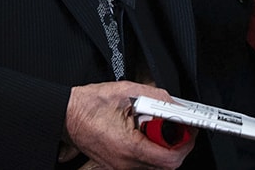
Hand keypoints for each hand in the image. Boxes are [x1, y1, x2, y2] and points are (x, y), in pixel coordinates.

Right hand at [62, 81, 193, 169]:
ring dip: (163, 146)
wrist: (65, 114)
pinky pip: (142, 162)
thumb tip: (176, 104)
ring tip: (157, 126)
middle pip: (165, 164)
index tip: (189, 129)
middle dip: (176, 144)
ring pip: (154, 164)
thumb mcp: (127, 92)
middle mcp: (125, 162)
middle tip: (176, 125)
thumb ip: (157, 97)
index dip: (185, 142)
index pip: (170, 158)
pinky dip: (149, 148)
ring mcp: (120, 166)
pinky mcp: (117, 164)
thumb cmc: (88, 105)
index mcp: (129, 147)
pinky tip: (143, 132)